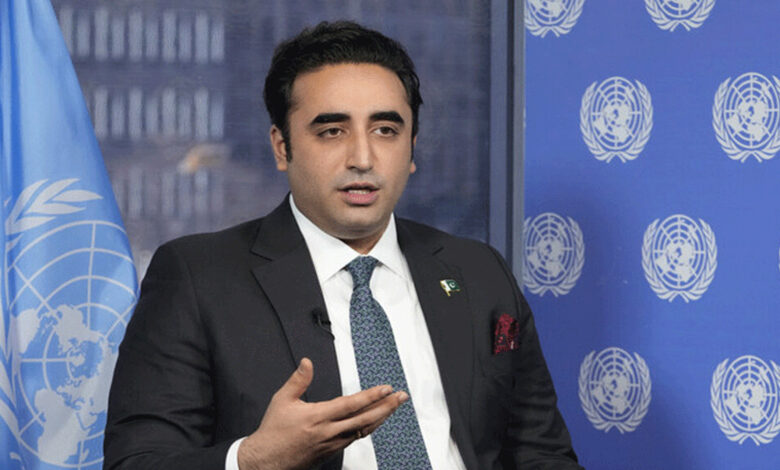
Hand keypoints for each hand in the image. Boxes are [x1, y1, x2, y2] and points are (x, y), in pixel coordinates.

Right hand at [237, 358, 407, 469]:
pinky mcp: (332, 451)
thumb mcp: (282, 400)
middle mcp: (329, 432)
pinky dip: (369, 428)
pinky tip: (375, 421)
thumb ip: (298, 380)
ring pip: (363, 430)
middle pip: (365, 419)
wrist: (266, 462)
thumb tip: (307, 362)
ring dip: (381, 417)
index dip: (371, 396)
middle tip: (402, 397)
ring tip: (394, 407)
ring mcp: (332, 443)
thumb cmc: (274, 432)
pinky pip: (356, 438)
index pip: (351, 404)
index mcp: (318, 417)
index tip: (386, 388)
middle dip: (386, 407)